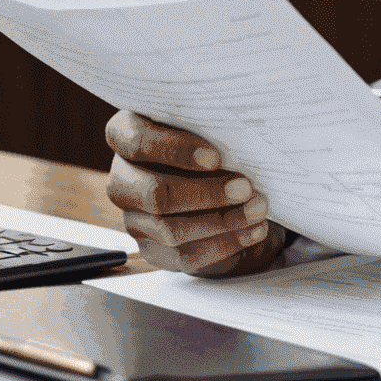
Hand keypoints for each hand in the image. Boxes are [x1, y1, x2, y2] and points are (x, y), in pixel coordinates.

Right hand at [104, 110, 287, 276]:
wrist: (220, 177)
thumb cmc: (212, 140)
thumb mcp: (209, 125)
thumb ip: (211, 128)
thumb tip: (241, 143)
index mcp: (125, 136)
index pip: (135, 142)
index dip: (174, 151)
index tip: (216, 158)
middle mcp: (123, 180)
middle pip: (154, 194)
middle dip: (205, 194)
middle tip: (245, 188)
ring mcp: (134, 218)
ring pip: (170, 229)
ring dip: (222, 221)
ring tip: (257, 210)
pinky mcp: (154, 248)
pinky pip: (185, 255)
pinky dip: (225, 243)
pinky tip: (253, 231)